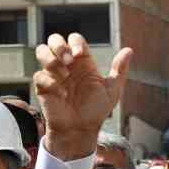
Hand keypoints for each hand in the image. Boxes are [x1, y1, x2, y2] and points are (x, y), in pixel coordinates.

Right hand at [33, 33, 133, 160]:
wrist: (81, 129)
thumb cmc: (96, 110)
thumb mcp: (112, 90)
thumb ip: (120, 70)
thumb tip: (129, 50)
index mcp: (83, 62)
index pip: (75, 39)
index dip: (76, 42)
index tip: (80, 55)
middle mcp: (67, 65)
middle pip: (54, 39)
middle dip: (59, 45)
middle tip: (69, 61)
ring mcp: (54, 74)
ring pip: (41, 51)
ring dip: (51, 59)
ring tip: (64, 74)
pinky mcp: (43, 87)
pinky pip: (39, 75)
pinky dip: (50, 82)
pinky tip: (62, 94)